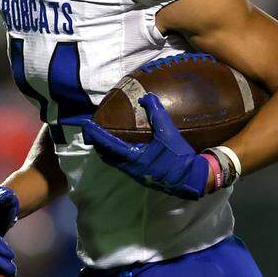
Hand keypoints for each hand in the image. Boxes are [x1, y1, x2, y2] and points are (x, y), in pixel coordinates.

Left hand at [82, 93, 209, 199]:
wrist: (191, 179)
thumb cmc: (178, 157)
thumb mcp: (169, 133)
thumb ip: (157, 113)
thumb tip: (145, 97)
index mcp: (133, 158)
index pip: (108, 144)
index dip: (96, 134)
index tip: (86, 125)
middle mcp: (130, 168)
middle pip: (106, 155)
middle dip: (98, 143)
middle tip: (92, 131)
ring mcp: (135, 174)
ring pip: (114, 161)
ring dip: (107, 150)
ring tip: (104, 138)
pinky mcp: (142, 176)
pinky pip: (122, 164)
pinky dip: (117, 154)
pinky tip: (123, 147)